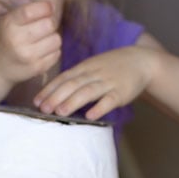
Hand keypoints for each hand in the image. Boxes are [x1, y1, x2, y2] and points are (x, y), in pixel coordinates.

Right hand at [0, 0, 61, 87]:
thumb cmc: (7, 39)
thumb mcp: (9, 21)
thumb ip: (28, 12)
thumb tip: (52, 7)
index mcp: (10, 24)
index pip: (33, 10)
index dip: (46, 7)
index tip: (47, 9)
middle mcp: (17, 40)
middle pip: (49, 24)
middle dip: (50, 24)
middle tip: (44, 28)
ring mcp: (28, 56)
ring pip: (56, 40)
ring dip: (53, 39)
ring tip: (43, 41)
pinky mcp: (37, 68)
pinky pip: (57, 53)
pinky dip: (53, 51)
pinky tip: (43, 52)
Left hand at [33, 44, 160, 119]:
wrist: (142, 61)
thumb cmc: (112, 67)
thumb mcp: (92, 67)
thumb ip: (76, 79)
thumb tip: (54, 95)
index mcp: (85, 67)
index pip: (63, 78)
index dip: (49, 89)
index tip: (36, 101)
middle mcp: (94, 73)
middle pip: (72, 84)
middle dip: (56, 97)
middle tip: (43, 109)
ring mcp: (108, 82)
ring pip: (88, 91)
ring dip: (73, 102)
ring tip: (59, 112)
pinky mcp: (121, 92)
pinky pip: (109, 100)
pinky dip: (99, 108)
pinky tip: (90, 116)